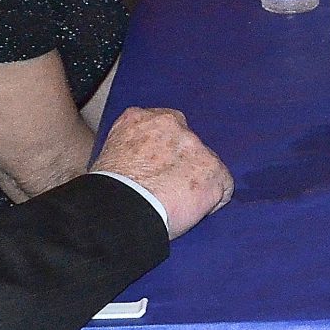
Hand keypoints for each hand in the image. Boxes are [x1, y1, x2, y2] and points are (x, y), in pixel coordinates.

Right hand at [92, 107, 233, 237]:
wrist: (119, 211)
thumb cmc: (107, 193)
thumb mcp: (107, 157)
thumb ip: (129, 150)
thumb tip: (137, 165)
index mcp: (138, 117)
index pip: (162, 128)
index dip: (163, 152)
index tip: (157, 169)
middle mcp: (171, 123)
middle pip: (186, 143)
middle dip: (181, 163)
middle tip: (167, 188)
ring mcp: (195, 145)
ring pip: (204, 164)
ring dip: (195, 182)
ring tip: (177, 204)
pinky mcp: (213, 170)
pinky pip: (223, 186)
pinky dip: (213, 200)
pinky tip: (193, 212)